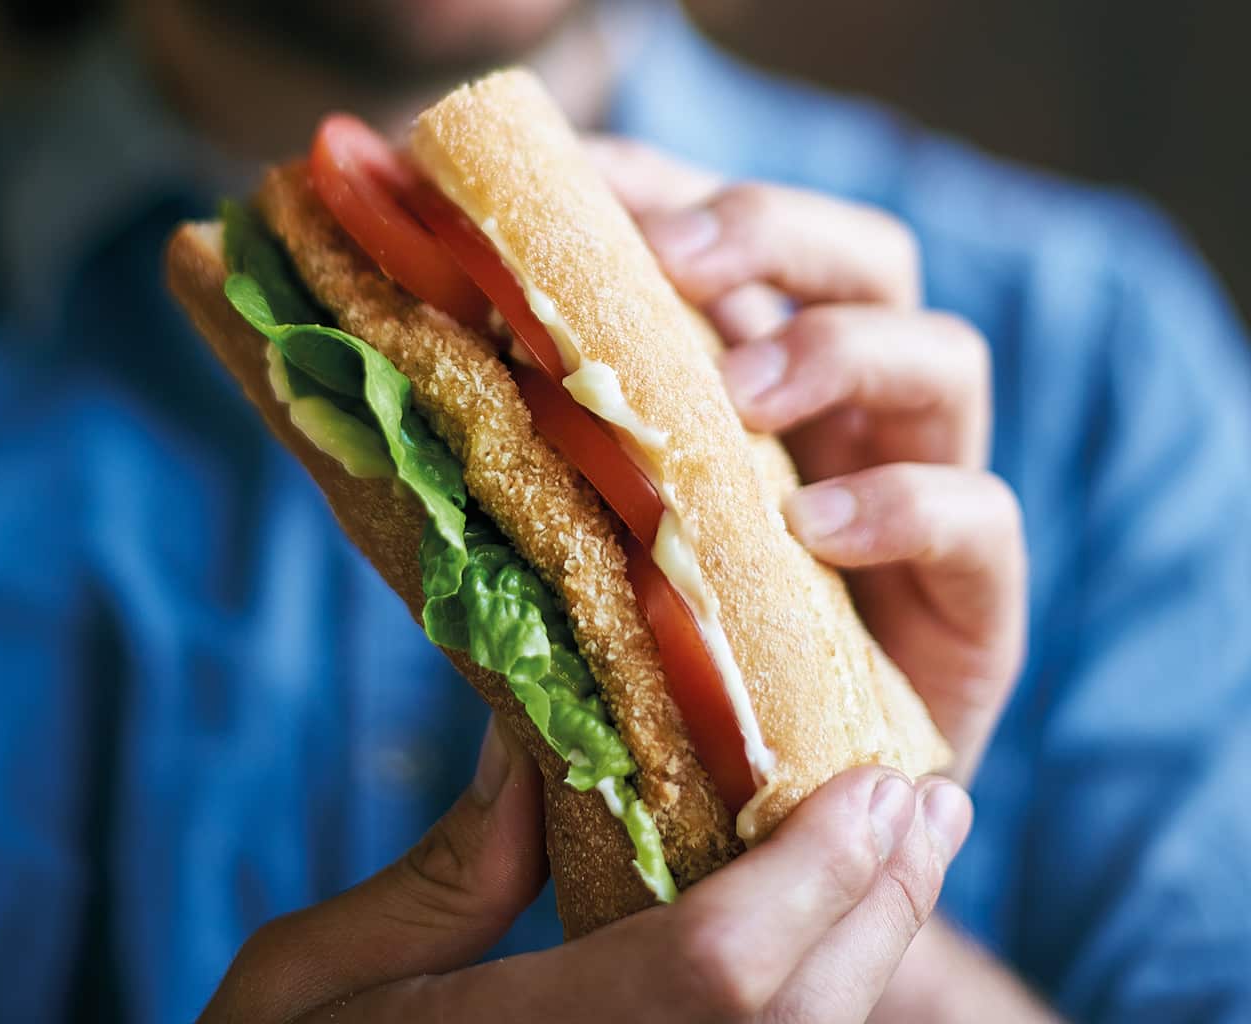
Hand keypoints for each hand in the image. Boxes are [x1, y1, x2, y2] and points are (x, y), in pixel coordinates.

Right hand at [200, 717, 971, 1022]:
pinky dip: (823, 1010)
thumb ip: (441, 874)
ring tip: (907, 862)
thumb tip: (546, 741)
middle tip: (930, 804)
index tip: (878, 785)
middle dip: (879, 909)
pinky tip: (840, 950)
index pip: (714, 974)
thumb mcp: (306, 982)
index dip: (815, 877)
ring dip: (872, 958)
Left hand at [590, 139, 1027, 782]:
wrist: (759, 827)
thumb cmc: (659, 680)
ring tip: (738, 398)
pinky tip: (813, 533)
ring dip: (836, 350)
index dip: (675, 190)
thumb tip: (415, 376)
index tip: (582, 183)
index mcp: (759, 390)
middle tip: (671, 261)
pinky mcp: (975, 602)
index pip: (741, 244)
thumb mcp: (578, 556)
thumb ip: (531, 474)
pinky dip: (903, 504)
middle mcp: (850, 425)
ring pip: (944, 355)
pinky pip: (982, 515)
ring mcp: (922, 499)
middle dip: (772, 232)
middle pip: (865, 260)